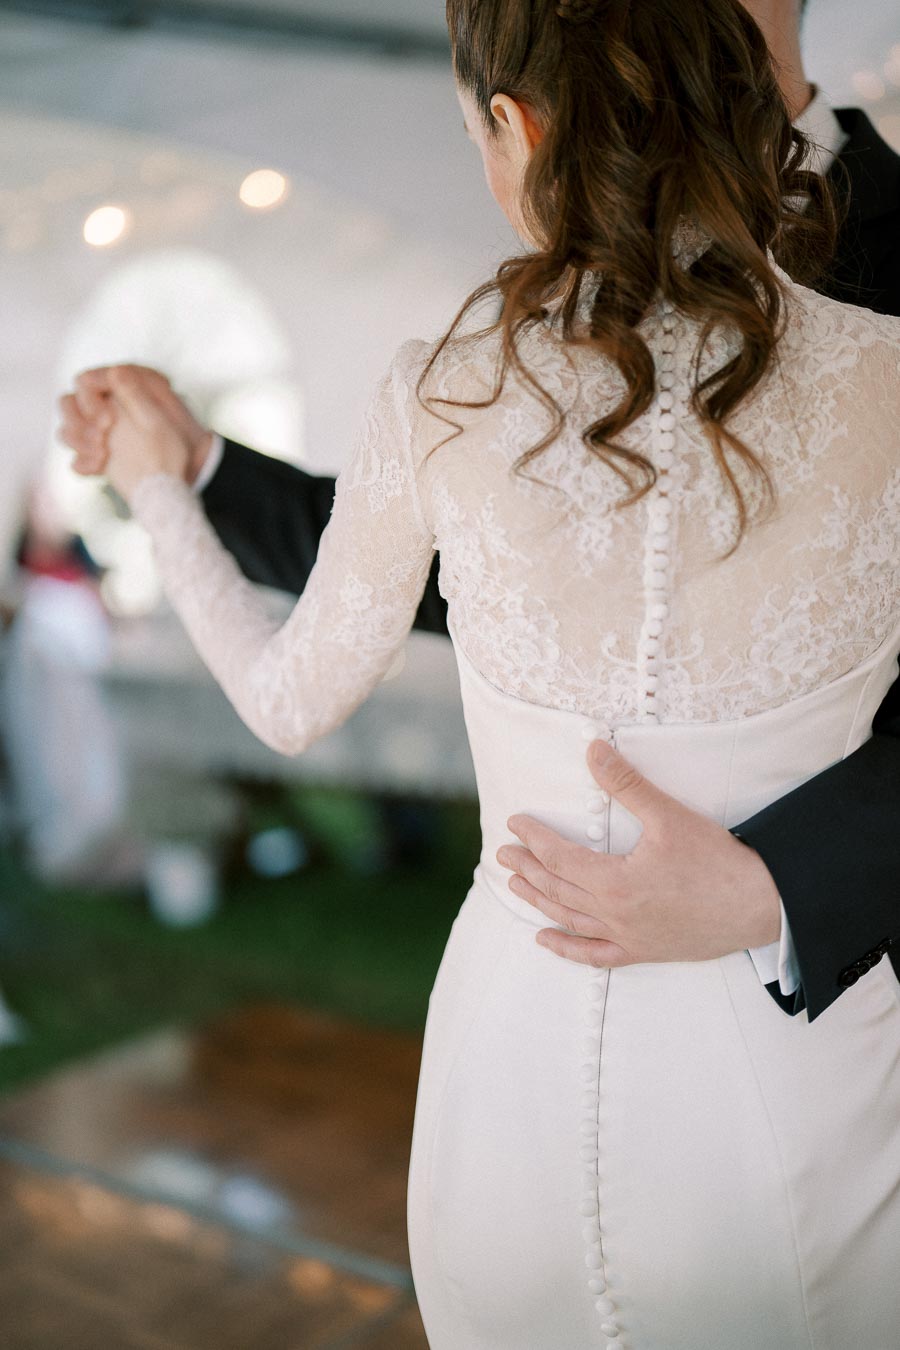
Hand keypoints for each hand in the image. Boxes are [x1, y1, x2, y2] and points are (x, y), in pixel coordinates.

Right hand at [57, 364, 213, 491]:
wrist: (189, 471)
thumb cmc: (180, 440)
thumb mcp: (159, 419)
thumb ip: (136, 396)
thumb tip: (115, 370)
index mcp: (122, 386)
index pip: (86, 381)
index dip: (89, 399)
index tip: (107, 422)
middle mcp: (106, 403)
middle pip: (68, 403)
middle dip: (78, 421)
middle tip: (102, 440)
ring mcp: (99, 428)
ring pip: (67, 429)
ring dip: (77, 442)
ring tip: (102, 456)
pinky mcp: (98, 452)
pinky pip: (76, 457)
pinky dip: (82, 463)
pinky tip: (99, 469)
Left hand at [497, 739, 781, 967]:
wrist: (760, 906)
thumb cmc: (717, 861)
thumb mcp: (668, 815)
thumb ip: (626, 783)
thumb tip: (593, 749)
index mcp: (615, 882)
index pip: (560, 859)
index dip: (535, 839)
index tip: (515, 823)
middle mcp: (615, 914)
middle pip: (557, 890)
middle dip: (528, 868)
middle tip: (503, 852)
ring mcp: (628, 936)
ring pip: (570, 921)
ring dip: (539, 902)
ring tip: (514, 885)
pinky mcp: (645, 952)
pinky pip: (596, 956)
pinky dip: (567, 949)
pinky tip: (545, 941)